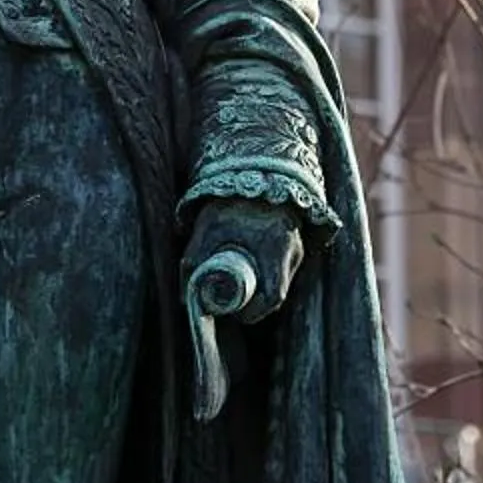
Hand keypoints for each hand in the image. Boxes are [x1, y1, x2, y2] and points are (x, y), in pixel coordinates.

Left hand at [181, 198, 304, 325]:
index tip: (238, 314)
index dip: (255, 312)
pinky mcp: (295, 240)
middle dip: (255, 302)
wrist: (255, 167)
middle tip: (233, 303)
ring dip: (260, 287)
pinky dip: (266, 273)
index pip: (273, 295)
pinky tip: (251, 268)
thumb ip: (194, 260)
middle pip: (277, 291)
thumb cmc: (229, 198)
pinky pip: (282, 267)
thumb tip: (186, 298)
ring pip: (280, 279)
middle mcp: (292, 246)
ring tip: (238, 284)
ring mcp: (297, 243)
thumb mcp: (209, 227)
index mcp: (275, 244)